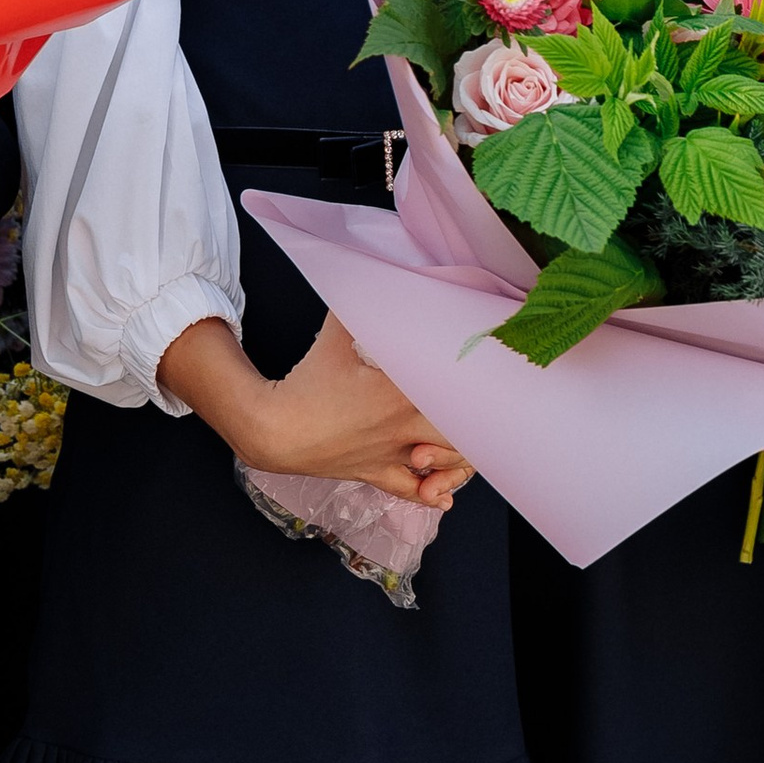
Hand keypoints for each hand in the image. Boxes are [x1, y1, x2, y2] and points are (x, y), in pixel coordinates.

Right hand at [159, 311, 471, 504]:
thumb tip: (370, 268)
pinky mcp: (377, 473)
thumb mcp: (334, 334)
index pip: (453, 391)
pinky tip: (443, 492)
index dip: (478, 384)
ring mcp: (392, 455)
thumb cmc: (306, 382)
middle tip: (480, 407)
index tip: (490, 370)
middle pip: (461, 434)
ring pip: (442, 466)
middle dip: (474, 424)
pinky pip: (411, 492)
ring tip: (460, 445)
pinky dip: (432, 494)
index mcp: (401, 393)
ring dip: (457, 460)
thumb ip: (357, 303)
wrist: (273, 431)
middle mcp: (404, 428)